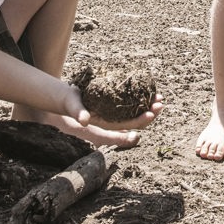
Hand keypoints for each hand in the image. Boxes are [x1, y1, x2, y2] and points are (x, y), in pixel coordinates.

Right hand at [43, 86, 157, 148]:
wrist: (64, 101)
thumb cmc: (67, 103)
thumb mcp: (71, 106)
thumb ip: (77, 113)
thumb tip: (85, 120)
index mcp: (100, 129)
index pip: (122, 130)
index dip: (136, 124)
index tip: (149, 116)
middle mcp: (109, 127)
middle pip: (132, 125)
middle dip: (148, 116)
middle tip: (160, 104)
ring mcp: (112, 120)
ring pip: (133, 117)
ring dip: (147, 108)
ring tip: (159, 98)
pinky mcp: (114, 112)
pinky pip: (130, 110)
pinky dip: (140, 103)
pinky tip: (148, 94)